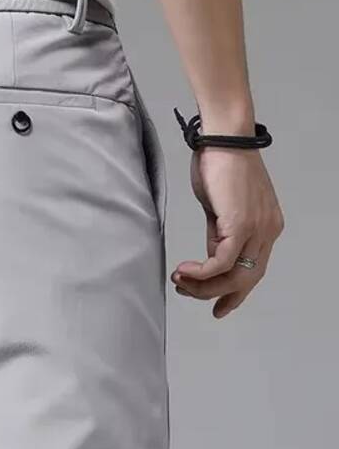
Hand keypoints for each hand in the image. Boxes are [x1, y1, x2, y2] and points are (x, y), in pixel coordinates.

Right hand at [172, 146, 284, 317]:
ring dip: (202, 285)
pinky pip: (222, 262)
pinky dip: (201, 272)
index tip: (217, 309)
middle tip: (185, 291)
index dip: (234, 295)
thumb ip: (219, 234)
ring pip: (235, 276)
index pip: (254, 272)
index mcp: (266, 228)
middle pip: (245, 281)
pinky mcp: (241, 224)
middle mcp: (268, 231)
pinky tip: (183, 270)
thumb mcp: (220, 209)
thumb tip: (209, 257)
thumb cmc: (219, 165)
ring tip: (180, 280)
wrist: (223, 139)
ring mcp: (258, 229)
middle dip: (212, 294)